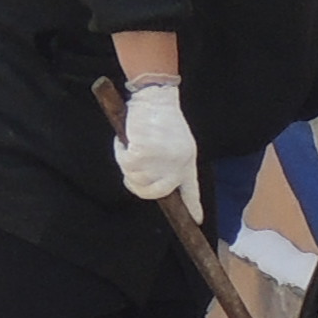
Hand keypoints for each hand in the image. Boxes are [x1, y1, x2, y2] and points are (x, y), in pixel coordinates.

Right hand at [113, 77, 198, 206]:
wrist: (155, 97)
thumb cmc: (162, 116)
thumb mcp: (175, 142)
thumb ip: (170, 163)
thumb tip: (153, 180)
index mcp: (188, 161)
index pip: (191, 190)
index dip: (193, 207)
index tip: (197, 220)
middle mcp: (177, 165)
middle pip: (155, 193)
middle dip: (139, 186)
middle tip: (132, 172)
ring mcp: (160, 162)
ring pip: (136, 180)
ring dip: (127, 164)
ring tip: (131, 145)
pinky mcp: (143, 154)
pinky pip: (125, 164)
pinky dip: (120, 151)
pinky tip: (125, 139)